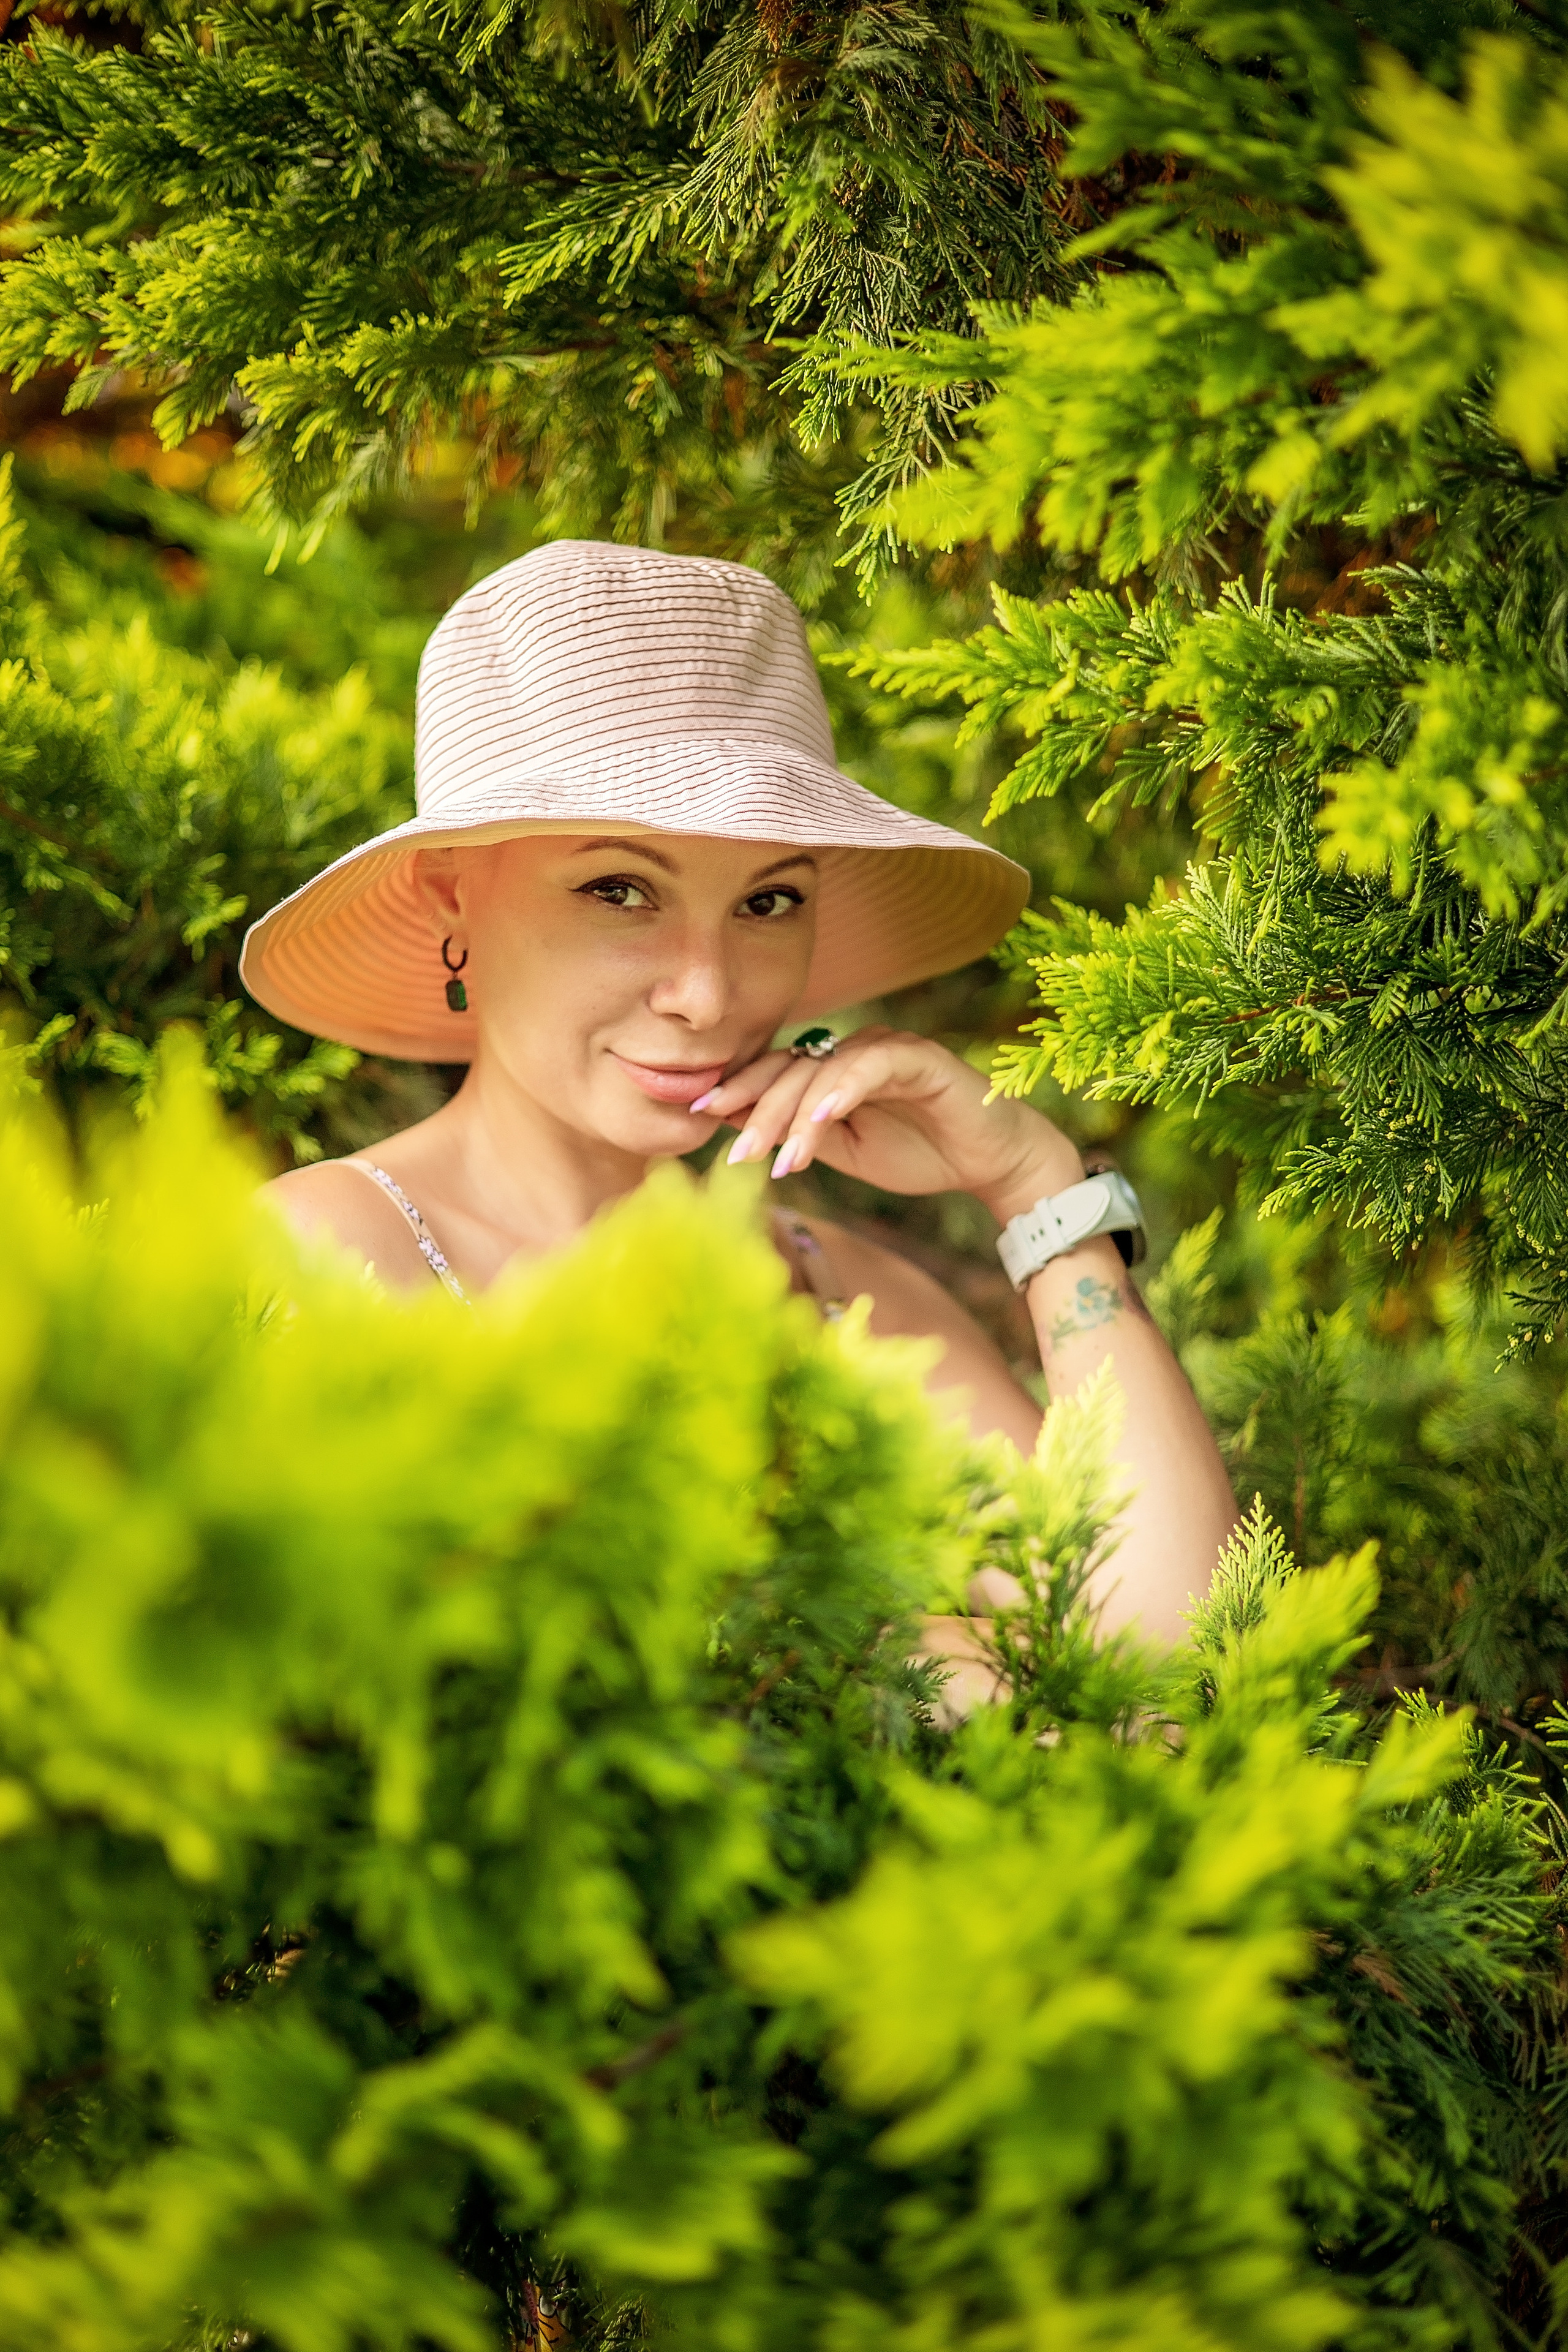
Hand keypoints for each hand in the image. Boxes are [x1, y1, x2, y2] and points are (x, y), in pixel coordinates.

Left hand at [694, 1026, 1082, 1215]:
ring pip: (823, 1071)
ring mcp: (884, 1048)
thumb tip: (738, 1129)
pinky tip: (819, 1121)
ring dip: (795, 1116)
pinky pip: (869, 1068)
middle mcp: (853, 1049)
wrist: (987, 1162)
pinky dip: (841, 1093)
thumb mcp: (844, 1151)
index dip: (737, 1090)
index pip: (774, 1072)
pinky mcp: (916, 1057)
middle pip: (789, 1071)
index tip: (698, 1115)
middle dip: (756, 1112)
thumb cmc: (917, 1153)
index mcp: (831, 1068)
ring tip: (778, 1157)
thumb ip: (800, 1135)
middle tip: (736, 1153)